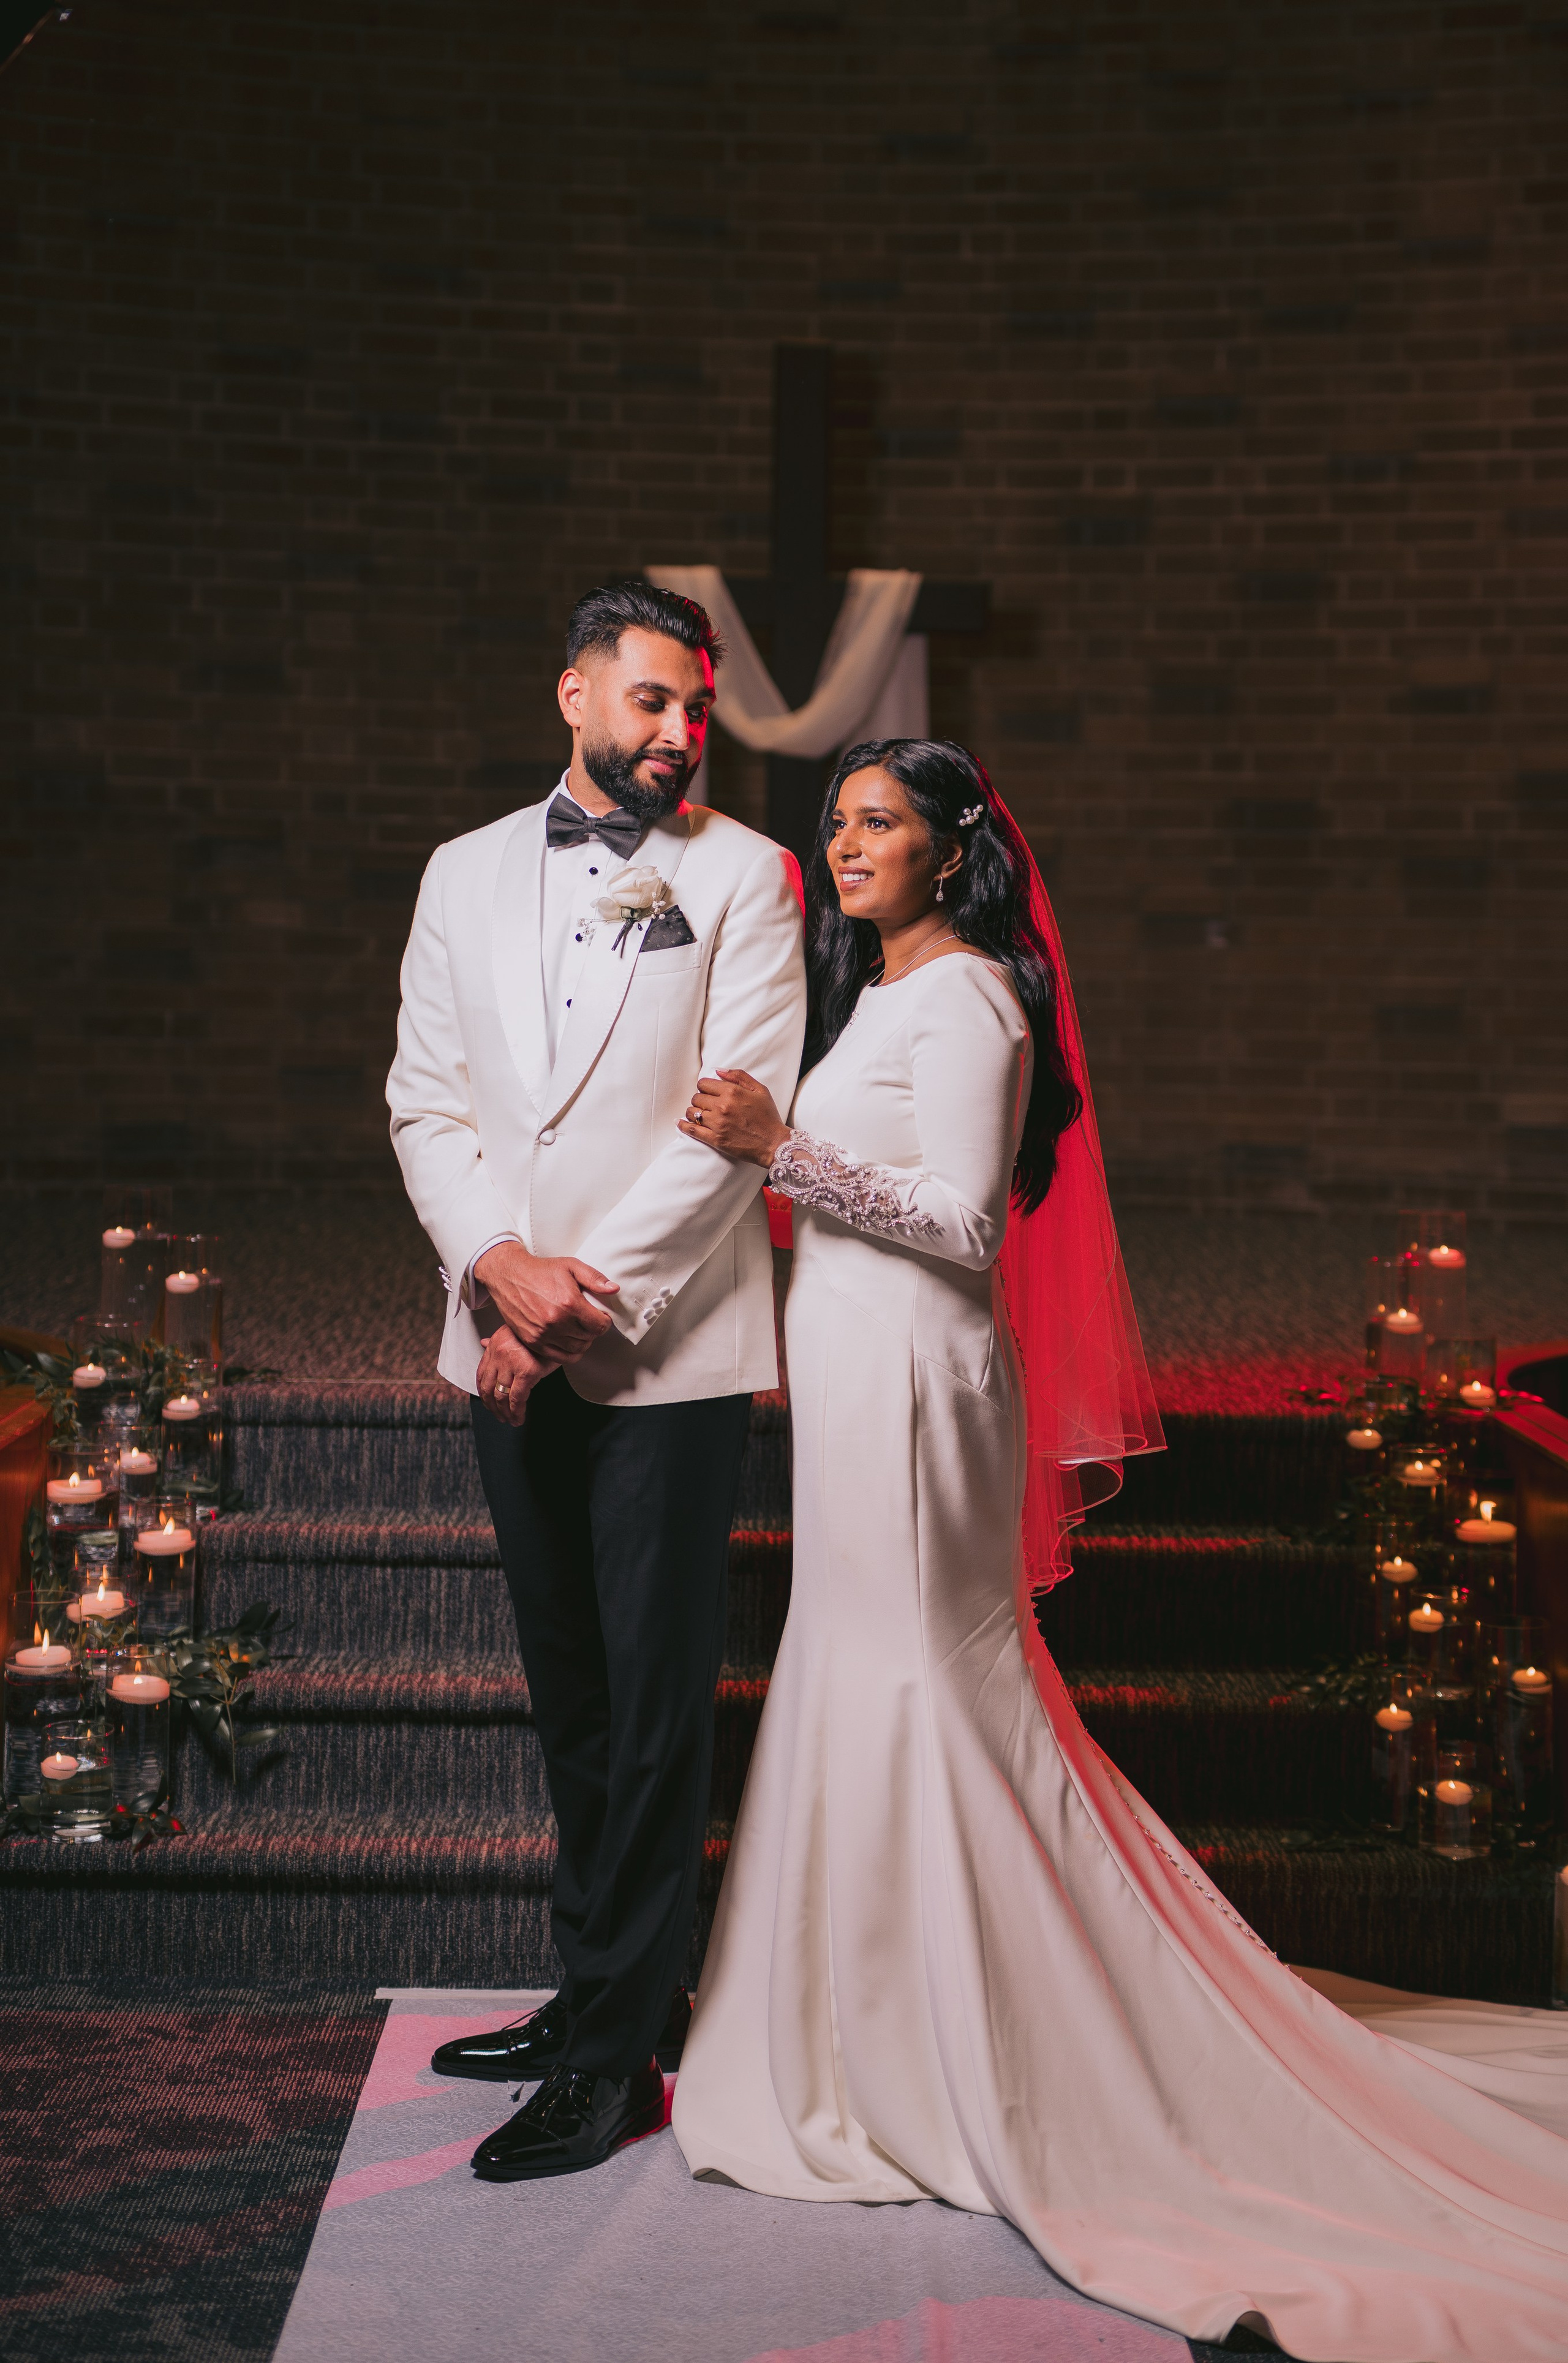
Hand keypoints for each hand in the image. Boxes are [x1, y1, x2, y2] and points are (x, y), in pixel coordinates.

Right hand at [473, 1241, 616, 1360]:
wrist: (509, 1276)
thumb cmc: (539, 1271)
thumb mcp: (571, 1266)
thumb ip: (594, 1278)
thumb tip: (613, 1289)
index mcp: (569, 1303)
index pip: (600, 1325)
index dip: (605, 1321)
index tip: (601, 1316)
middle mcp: (556, 1321)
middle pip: (589, 1338)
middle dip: (594, 1330)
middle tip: (590, 1321)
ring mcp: (543, 1334)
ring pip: (576, 1350)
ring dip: (582, 1342)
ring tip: (579, 1330)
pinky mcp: (532, 1341)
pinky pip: (559, 1357)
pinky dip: (568, 1353)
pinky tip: (568, 1341)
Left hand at [476, 1328, 549, 1425]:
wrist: (556, 1327)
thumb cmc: (538, 1331)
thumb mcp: (513, 1331)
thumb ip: (497, 1340)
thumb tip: (484, 1343)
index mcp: (496, 1345)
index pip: (481, 1374)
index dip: (483, 1392)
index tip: (488, 1402)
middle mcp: (499, 1354)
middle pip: (489, 1388)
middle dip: (492, 1407)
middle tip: (499, 1416)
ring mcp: (512, 1363)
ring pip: (501, 1396)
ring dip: (505, 1413)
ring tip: (510, 1420)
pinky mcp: (527, 1372)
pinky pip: (517, 1398)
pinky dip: (517, 1411)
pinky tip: (519, 1417)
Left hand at [678, 1069, 790, 1168]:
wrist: (774, 1143)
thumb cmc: (768, 1116)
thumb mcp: (760, 1090)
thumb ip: (739, 1076)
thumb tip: (718, 1070)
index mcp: (732, 1092)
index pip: (704, 1084)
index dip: (705, 1087)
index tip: (709, 1092)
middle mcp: (722, 1106)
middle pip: (696, 1098)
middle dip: (700, 1100)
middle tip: (707, 1105)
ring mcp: (717, 1124)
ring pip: (691, 1112)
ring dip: (693, 1112)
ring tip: (700, 1114)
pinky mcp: (715, 1139)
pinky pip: (691, 1130)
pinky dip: (683, 1126)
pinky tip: (679, 1123)